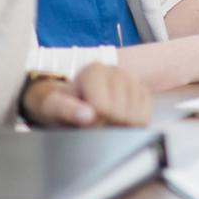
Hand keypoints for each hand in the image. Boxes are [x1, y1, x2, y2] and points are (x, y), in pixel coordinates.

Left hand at [21, 63, 151, 126]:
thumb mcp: (53, 108)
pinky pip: (144, 118)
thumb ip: (67, 111)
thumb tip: (89, 116)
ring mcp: (132, 80)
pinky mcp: (143, 92)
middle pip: (120, 115)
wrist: (74, 102)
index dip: (92, 123)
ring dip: (119, 127)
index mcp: (94, 70)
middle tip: (93, 121)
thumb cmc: (63, 106)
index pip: (103, 108)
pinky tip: (117, 120)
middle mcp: (116, 70)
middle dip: (106, 125)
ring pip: (135, 118)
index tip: (82, 119)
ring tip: (104, 119)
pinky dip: (131, 126)